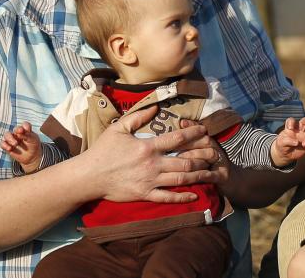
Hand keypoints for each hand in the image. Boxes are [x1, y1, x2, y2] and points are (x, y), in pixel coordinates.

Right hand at [1, 122, 42, 173]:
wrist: (31, 157)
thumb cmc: (33, 146)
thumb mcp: (33, 140)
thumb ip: (27, 135)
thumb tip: (19, 133)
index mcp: (26, 130)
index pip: (25, 125)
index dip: (25, 126)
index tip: (27, 130)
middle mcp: (18, 133)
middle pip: (15, 129)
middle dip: (17, 131)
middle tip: (19, 136)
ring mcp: (12, 139)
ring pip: (6, 135)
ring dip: (10, 138)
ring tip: (15, 144)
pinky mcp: (8, 146)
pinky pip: (3, 143)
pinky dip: (5, 145)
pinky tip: (10, 149)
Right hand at [82, 105, 221, 202]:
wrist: (89, 176)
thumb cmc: (102, 151)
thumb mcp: (118, 128)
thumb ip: (138, 117)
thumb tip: (155, 107)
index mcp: (147, 146)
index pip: (177, 139)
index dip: (194, 134)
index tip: (205, 132)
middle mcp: (152, 164)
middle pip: (185, 161)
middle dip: (203, 157)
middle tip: (216, 154)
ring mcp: (150, 181)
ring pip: (181, 179)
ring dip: (199, 175)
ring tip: (212, 172)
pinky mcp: (145, 194)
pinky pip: (168, 197)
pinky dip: (182, 197)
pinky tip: (195, 195)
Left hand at [271, 117, 304, 167]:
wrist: (285, 155)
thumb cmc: (282, 146)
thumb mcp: (281, 143)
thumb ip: (287, 141)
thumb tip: (297, 142)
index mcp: (290, 127)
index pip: (291, 120)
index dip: (291, 122)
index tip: (290, 128)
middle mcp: (299, 129)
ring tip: (303, 145)